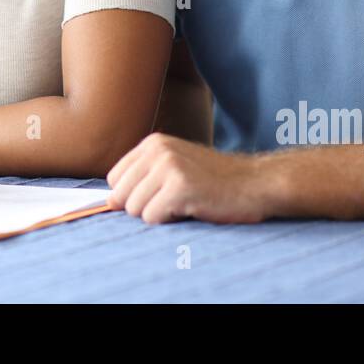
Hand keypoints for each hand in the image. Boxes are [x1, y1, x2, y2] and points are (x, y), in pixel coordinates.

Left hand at [105, 132, 280, 223]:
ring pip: (134, 208)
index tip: (158, 195)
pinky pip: (151, 217)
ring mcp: (168, 167)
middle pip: (120, 195)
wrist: (256, 183)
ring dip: (157, 214)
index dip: (132, 194)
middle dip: (142, 206)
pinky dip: (169, 221)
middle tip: (173, 202)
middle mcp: (157, 150)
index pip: (114, 178)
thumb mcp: (175, 167)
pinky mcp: (180, 187)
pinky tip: (191, 208)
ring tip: (184, 203)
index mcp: (153, 142)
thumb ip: (142, 179)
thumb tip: (108, 202)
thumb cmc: (214, 181)